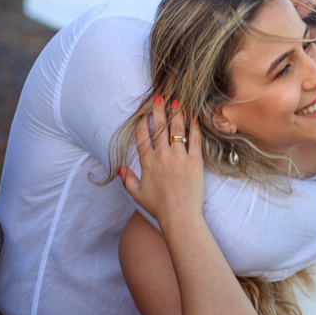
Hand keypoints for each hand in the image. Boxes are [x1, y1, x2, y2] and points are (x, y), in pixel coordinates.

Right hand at [118, 97, 202, 223]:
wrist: (179, 217)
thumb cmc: (158, 208)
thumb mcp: (137, 194)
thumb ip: (127, 180)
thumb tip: (120, 168)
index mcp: (147, 162)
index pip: (142, 136)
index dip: (142, 121)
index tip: (144, 110)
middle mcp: (162, 156)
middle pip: (159, 127)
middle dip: (158, 110)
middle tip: (159, 97)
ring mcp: (179, 157)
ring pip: (177, 130)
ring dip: (176, 114)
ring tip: (177, 102)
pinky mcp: (195, 161)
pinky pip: (195, 140)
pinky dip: (194, 128)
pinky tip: (194, 118)